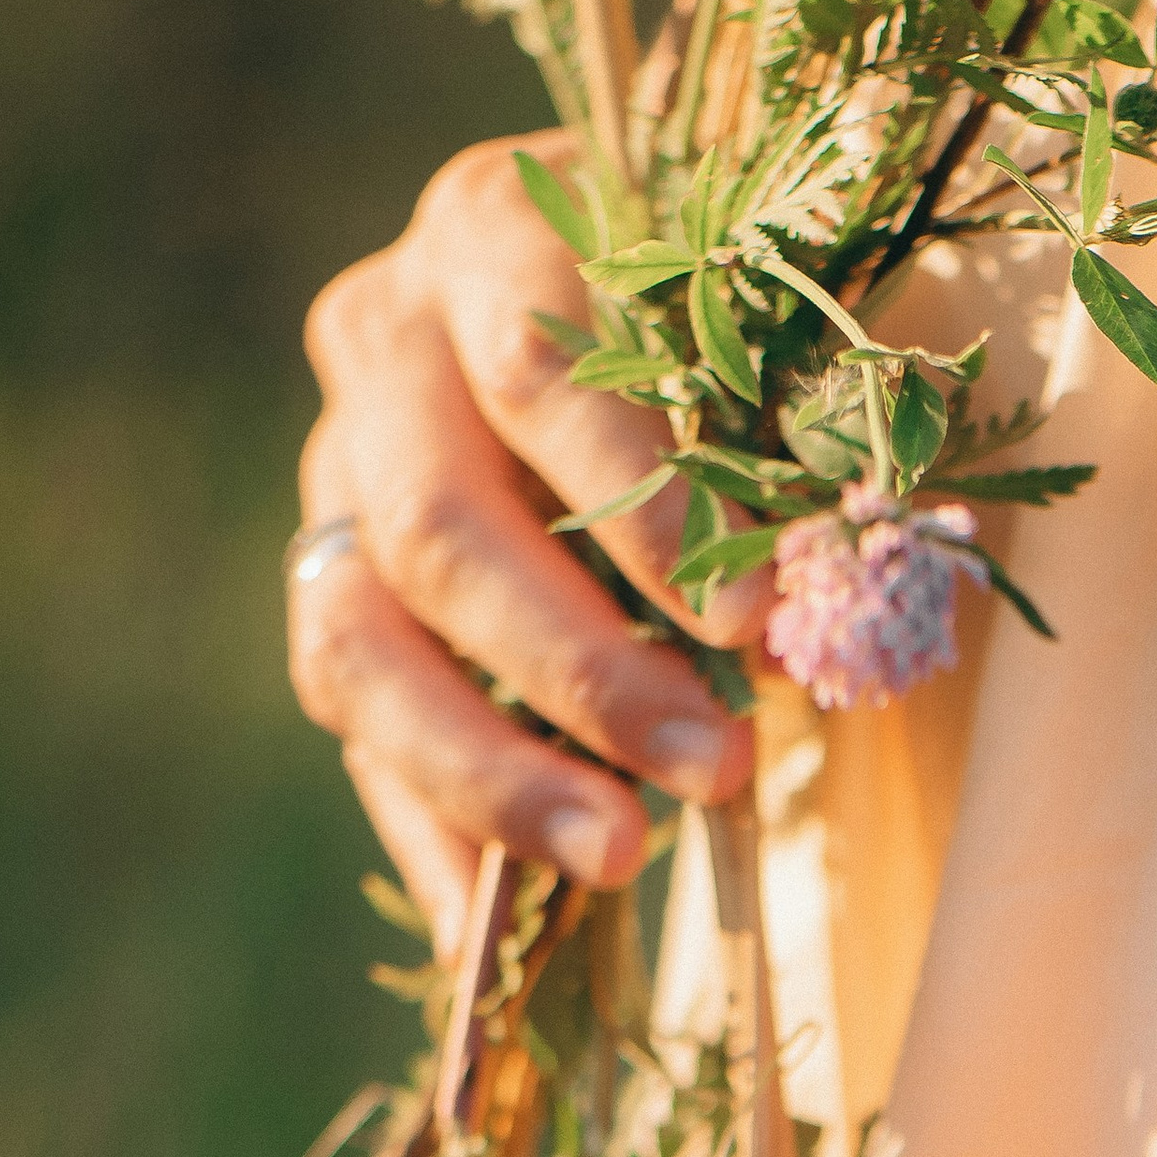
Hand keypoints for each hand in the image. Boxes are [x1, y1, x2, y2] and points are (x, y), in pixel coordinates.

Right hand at [291, 137, 762, 950]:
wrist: (648, 292)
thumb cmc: (747, 304)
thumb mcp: (782, 319)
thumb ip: (797, 418)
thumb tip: (824, 600)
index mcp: (493, 226)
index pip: (539, 362)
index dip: (642, 503)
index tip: (752, 629)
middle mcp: (382, 337)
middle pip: (441, 523)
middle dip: (580, 667)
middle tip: (714, 771)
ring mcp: (335, 468)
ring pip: (363, 636)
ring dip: (494, 767)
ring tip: (621, 857)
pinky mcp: (333, 587)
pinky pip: (351, 726)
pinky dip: (431, 829)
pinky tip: (497, 930)